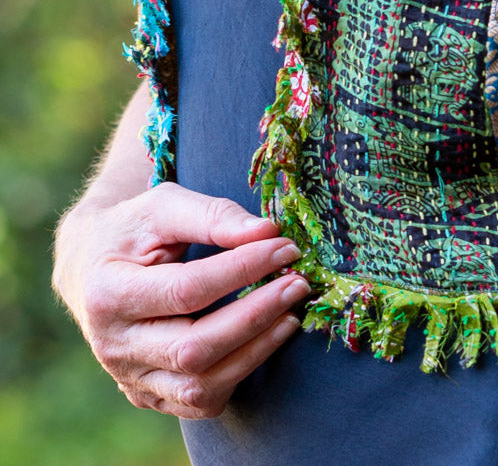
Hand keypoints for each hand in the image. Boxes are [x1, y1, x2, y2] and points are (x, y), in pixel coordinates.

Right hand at [54, 181, 310, 417]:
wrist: (90, 267)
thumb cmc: (132, 230)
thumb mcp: (162, 205)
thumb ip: (213, 215)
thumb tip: (268, 231)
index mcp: (108, 293)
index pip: (187, 290)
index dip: (242, 269)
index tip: (285, 247)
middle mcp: (113, 346)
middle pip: (193, 348)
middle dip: (255, 315)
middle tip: (297, 283)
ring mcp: (129, 378)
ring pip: (199, 385)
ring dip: (255, 351)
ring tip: (291, 314)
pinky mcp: (147, 394)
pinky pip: (199, 402)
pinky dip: (239, 375)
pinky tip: (265, 341)